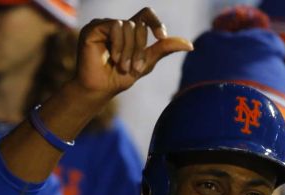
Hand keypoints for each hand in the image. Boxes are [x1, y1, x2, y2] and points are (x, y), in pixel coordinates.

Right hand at [75, 8, 192, 97]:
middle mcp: (116, 26)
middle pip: (139, 26)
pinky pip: (115, 26)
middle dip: (140, 49)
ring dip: (128, 50)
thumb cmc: (119, 78)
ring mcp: (104, 25)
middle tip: (133, 68)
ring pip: (128, 26)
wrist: (100, 90)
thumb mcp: (146, 63)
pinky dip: (118, 45)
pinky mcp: (94, 28)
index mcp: (129, 32)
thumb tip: (190, 44)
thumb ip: (164, 49)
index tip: (161, 37)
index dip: (156, 22)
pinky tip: (113, 59)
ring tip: (122, 66)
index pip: (146, 15)